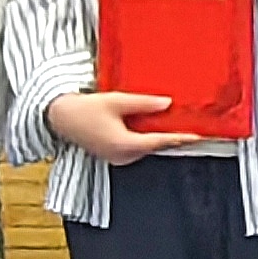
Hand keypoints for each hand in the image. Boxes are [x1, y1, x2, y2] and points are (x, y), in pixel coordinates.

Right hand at [45, 86, 195, 165]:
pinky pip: (136, 148)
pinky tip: (154, 127)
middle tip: (192, 127)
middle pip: (154, 146)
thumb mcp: (116, 101)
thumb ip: (143, 103)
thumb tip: (167, 104)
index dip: (180, 138)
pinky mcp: (113, 155)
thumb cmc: (84, 109)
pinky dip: (147, 139)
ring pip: (146, 148)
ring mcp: (116, 158)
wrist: (60, 117)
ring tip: (177, 124)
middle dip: (172, 137)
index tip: (197, 136)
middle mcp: (121, 156)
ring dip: (159, 138)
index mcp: (123, 144)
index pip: (159, 142)